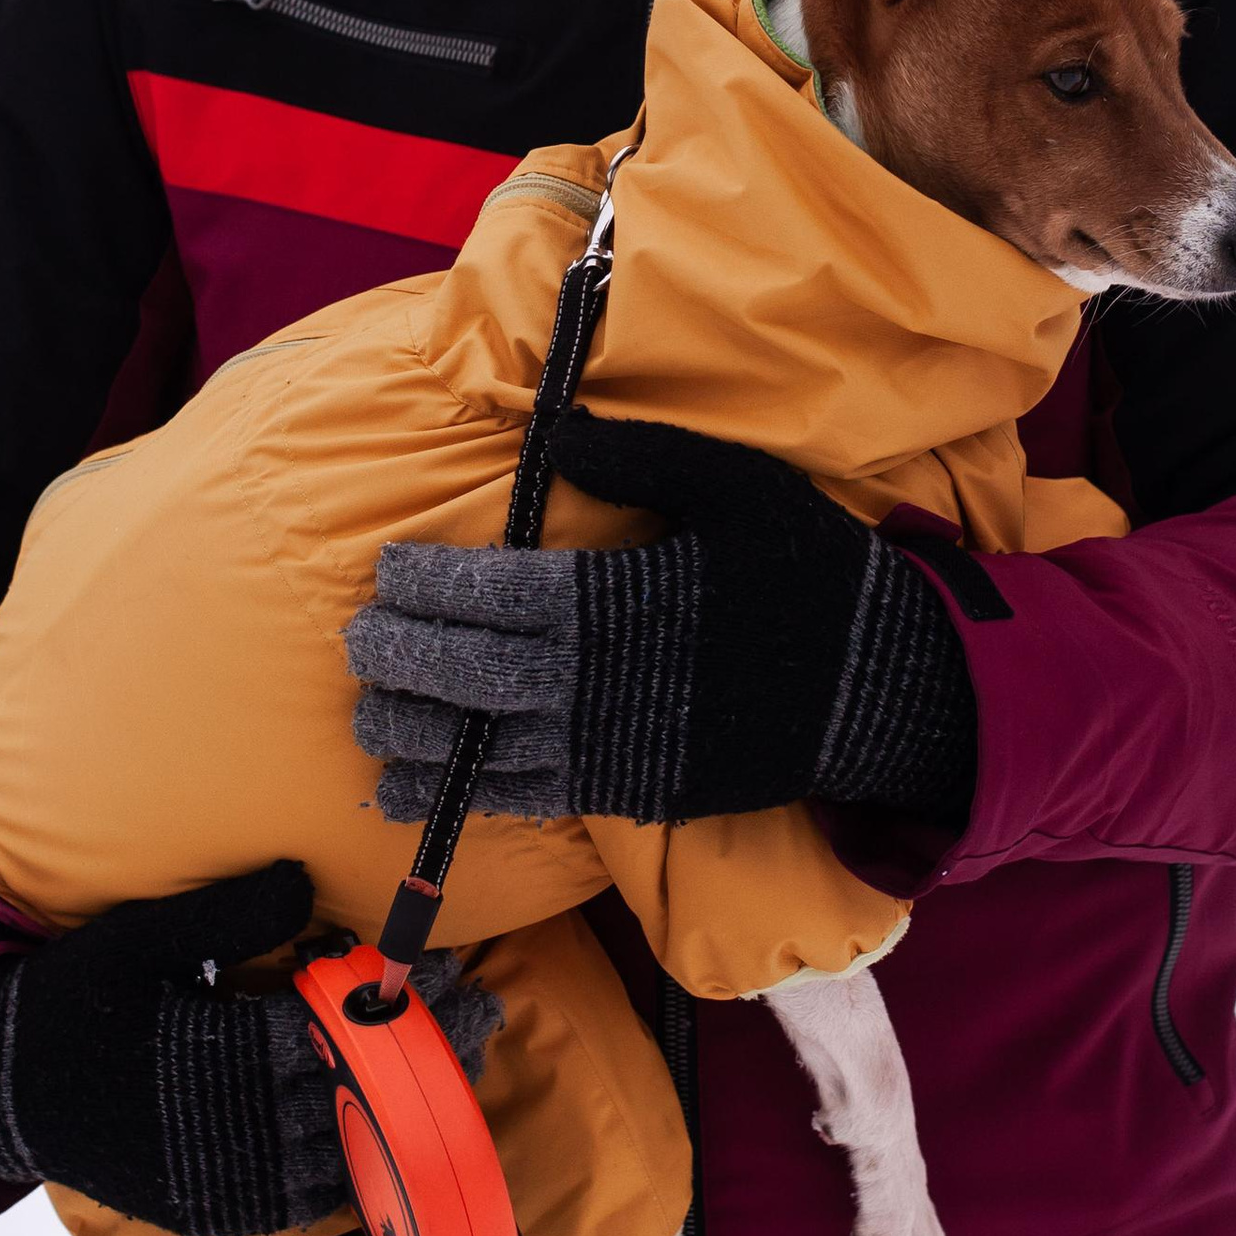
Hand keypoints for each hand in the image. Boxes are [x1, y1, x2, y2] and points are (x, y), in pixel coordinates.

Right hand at [0, 861, 500, 1235]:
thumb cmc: (67, 1001)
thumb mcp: (136, 940)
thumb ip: (224, 917)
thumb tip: (306, 880)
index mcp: (204, 1059)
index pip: (325, 1035)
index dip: (391, 1008)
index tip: (446, 975)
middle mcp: (218, 1132)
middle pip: (347, 1095)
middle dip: (417, 1055)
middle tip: (478, 1013)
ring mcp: (215, 1182)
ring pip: (336, 1155)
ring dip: (401, 1111)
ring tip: (452, 1066)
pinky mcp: (207, 1211)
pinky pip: (298, 1203)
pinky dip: (349, 1172)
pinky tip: (388, 1136)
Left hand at [345, 412, 977, 833]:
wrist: (878, 688)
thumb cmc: (805, 573)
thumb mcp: (736, 487)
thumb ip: (641, 455)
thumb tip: (558, 432)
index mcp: (612, 599)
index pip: (488, 592)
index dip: (424, 585)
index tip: (385, 572)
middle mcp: (594, 680)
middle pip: (464, 675)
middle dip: (398, 659)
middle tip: (357, 642)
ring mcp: (606, 746)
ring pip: (478, 750)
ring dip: (410, 738)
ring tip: (367, 720)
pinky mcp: (625, 790)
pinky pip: (522, 803)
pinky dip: (458, 802)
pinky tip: (408, 798)